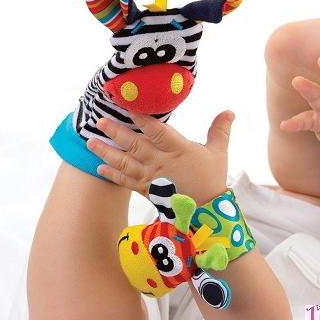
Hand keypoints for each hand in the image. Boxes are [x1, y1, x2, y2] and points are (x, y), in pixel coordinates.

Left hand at [86, 111, 234, 204]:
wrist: (206, 213)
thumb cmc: (211, 179)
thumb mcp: (218, 152)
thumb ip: (220, 129)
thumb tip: (229, 110)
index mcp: (178, 150)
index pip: (157, 130)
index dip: (141, 118)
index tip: (127, 106)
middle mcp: (161, 162)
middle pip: (135, 145)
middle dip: (115, 132)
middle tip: (99, 121)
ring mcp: (152, 177)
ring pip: (125, 162)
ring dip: (107, 152)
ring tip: (91, 142)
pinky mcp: (147, 190)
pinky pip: (126, 181)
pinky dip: (112, 174)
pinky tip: (100, 166)